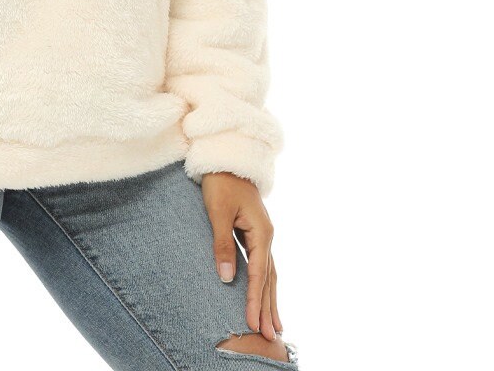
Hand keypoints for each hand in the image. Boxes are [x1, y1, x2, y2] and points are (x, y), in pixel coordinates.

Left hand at [201, 171, 281, 340]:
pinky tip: (266, 295)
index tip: (253, 323)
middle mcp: (266, 236)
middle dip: (269, 307)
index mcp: (261, 232)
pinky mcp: (255, 233)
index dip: (256, 300)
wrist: (225, 158)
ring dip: (271, 299)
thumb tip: (226, 279)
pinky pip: (264, 265)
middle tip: (271, 336)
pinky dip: (266, 283)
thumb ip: (222, 245)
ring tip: (276, 325)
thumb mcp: (218, 212)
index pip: (259, 274)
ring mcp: (263, 235)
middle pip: (270, 278)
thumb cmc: (220, 183)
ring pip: (270, 273)